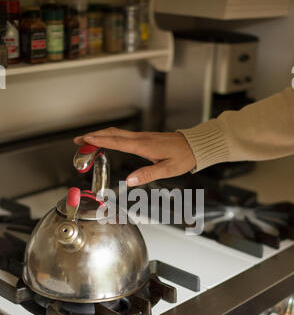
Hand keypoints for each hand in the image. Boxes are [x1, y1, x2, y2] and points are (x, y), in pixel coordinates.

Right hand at [74, 127, 195, 186]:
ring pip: (116, 133)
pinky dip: (109, 137)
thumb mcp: (168, 169)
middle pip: (112, 134)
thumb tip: (130, 181)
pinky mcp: (144, 138)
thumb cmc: (183, 157)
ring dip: (100, 135)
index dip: (100, 141)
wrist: (194, 146)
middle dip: (94, 136)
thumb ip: (148, 174)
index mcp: (144, 146)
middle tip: (78, 141)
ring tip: (86, 141)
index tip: (85, 140)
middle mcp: (141, 139)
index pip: (118, 142)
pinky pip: (122, 135)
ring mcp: (142, 137)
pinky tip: (105, 141)